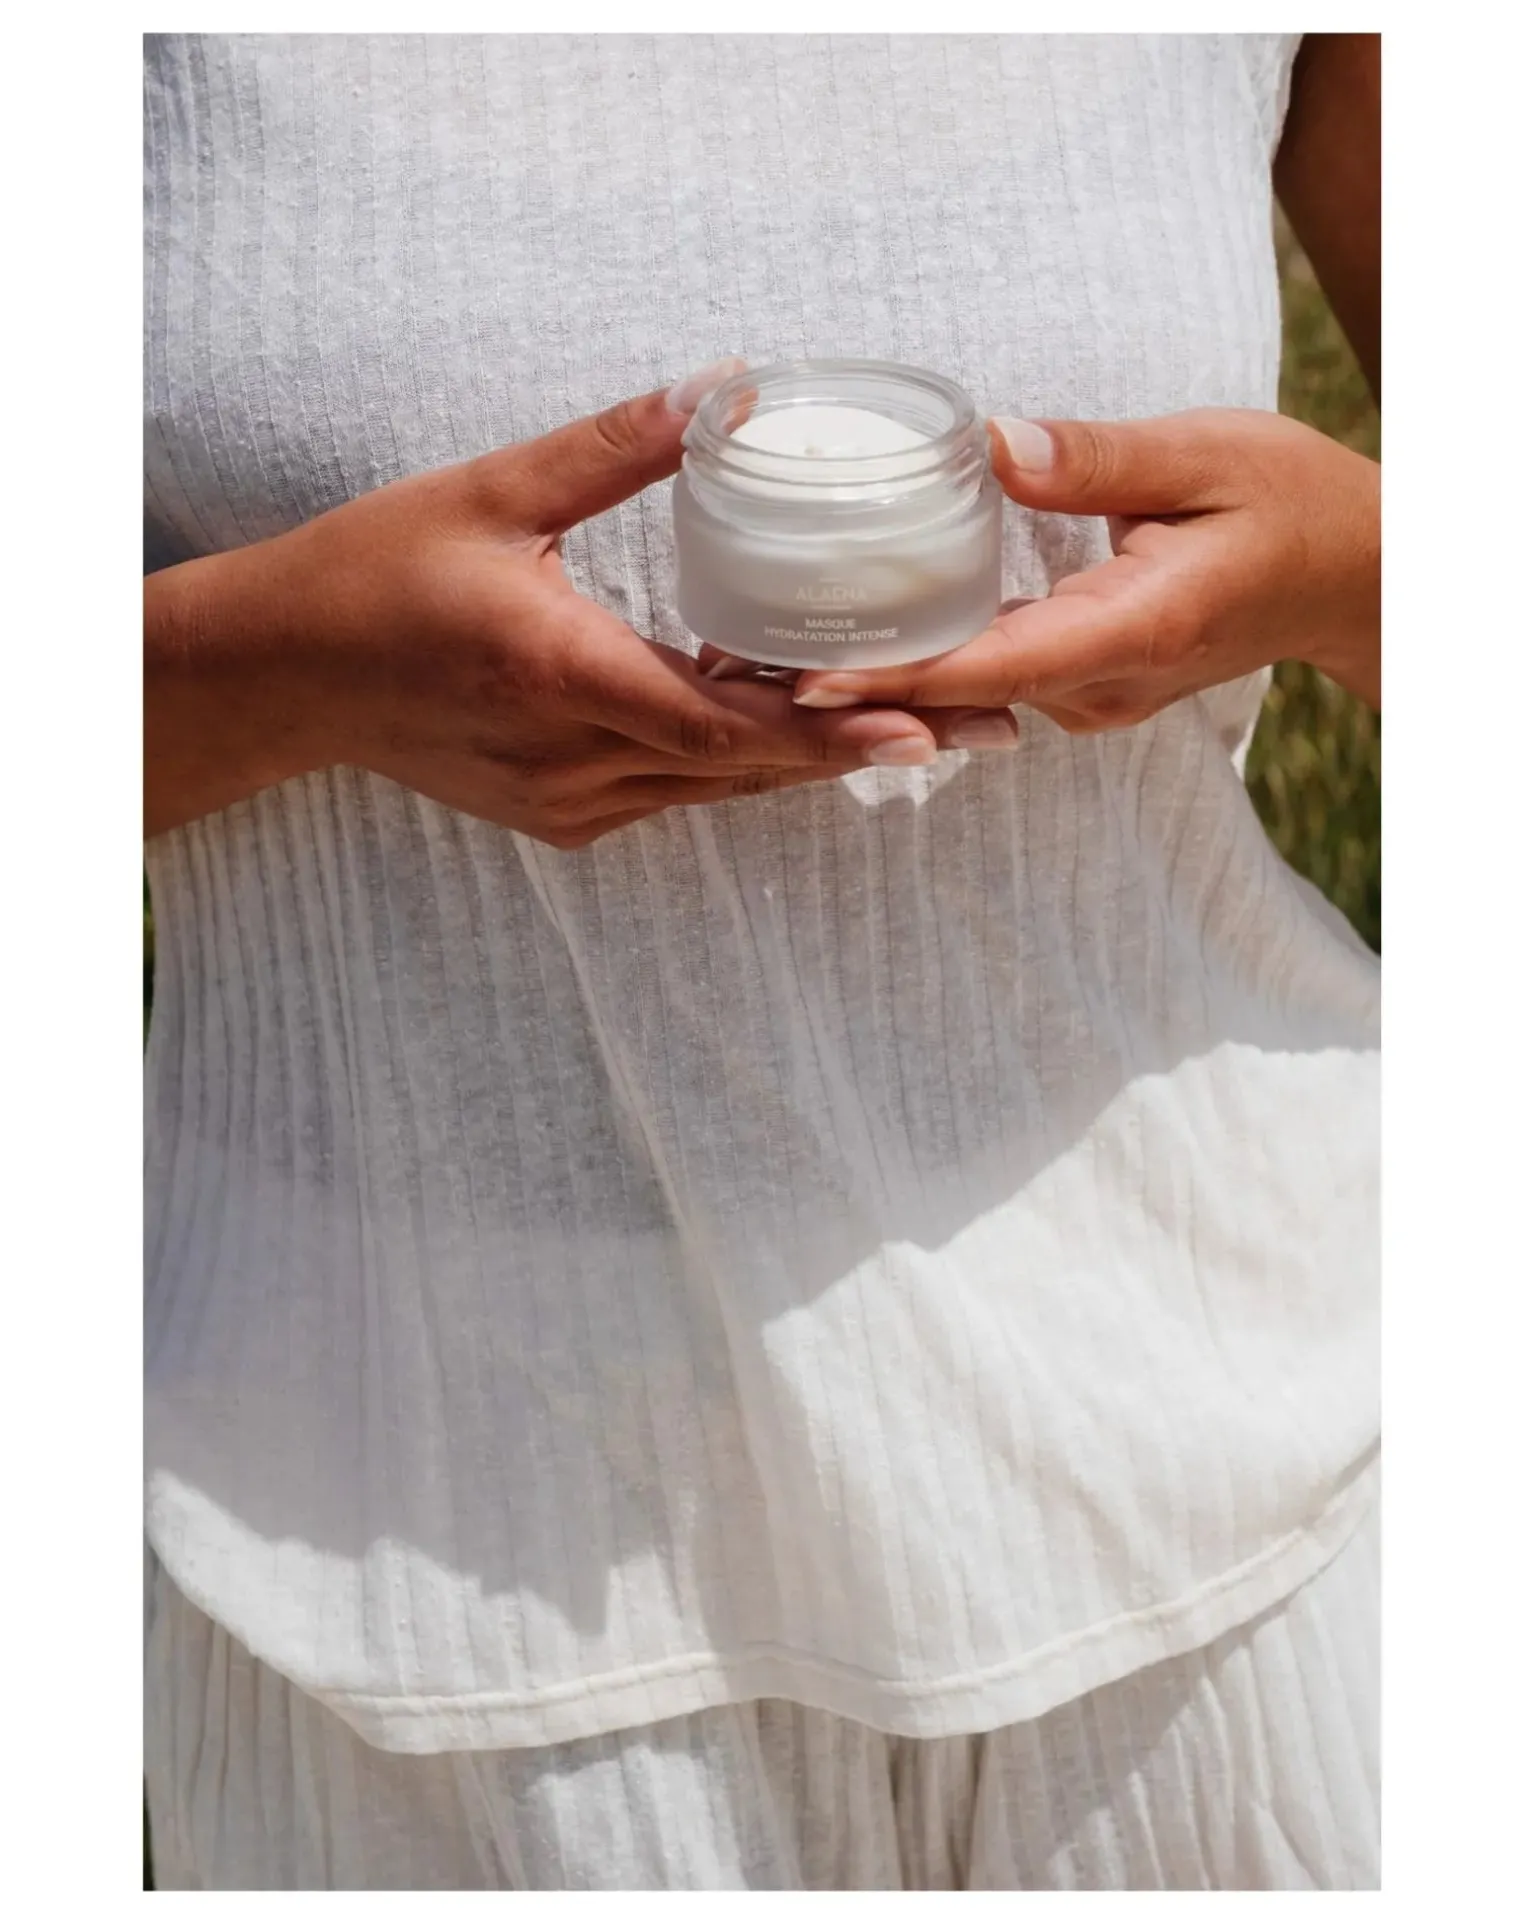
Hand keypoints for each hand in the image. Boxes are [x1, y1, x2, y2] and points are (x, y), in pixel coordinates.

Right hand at [145, 366, 1017, 842]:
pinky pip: (683, 789)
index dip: (832, 732)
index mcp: (562, 677)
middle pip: (750, 767)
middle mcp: (578, 761)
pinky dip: (746, 760)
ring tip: (933, 727)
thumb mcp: (490, 492)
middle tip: (989, 727)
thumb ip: (613, 449)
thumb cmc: (376, 575)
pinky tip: (809, 726)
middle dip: (869, 746)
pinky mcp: (566, 815)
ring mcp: (573, 802)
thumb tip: (725, 390)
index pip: (723, 722)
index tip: (929, 725)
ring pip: (724, 786)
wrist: (289, 677)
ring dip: (818, 757)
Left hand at [791, 408, 1379, 727]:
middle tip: (739, 661)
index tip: (805, 677)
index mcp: (1131, 631)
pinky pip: (988, 683)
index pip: (989, 665)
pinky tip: (854, 639)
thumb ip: (1102, 458)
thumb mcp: (1212, 452)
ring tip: (768, 651)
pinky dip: (921, 668)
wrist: (1353, 580)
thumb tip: (994, 443)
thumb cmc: (1292, 504)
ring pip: (966, 699)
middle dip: (853, 687)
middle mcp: (1098, 686)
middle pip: (957, 696)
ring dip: (876, 681)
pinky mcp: (1082, 687)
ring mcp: (1090, 697)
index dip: (893, 675)